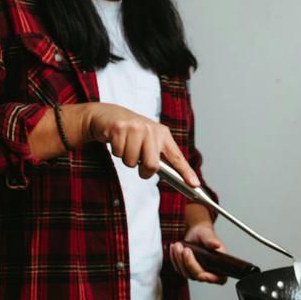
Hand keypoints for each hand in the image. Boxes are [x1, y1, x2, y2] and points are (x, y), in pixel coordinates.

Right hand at [83, 102, 199, 186]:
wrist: (106, 115)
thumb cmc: (131, 132)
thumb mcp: (149, 140)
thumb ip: (159, 156)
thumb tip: (173, 177)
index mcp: (163, 134)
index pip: (177, 157)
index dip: (186, 172)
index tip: (194, 184)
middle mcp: (151, 130)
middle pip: (152, 166)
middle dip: (143, 170)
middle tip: (139, 162)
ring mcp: (135, 128)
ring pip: (132, 161)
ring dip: (126, 158)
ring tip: (126, 145)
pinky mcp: (119, 128)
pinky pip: (118, 153)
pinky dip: (116, 151)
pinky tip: (117, 140)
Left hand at [169, 221, 227, 284]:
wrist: (195, 234)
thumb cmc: (204, 235)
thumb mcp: (208, 235)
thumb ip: (211, 240)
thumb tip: (216, 244)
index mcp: (220, 265)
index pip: (220, 279)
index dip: (212, 279)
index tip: (202, 274)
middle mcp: (209, 272)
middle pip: (199, 276)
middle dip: (190, 263)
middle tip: (186, 249)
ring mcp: (196, 273)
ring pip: (186, 273)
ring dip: (180, 260)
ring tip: (178, 245)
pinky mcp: (186, 270)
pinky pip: (178, 269)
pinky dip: (174, 258)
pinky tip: (174, 248)